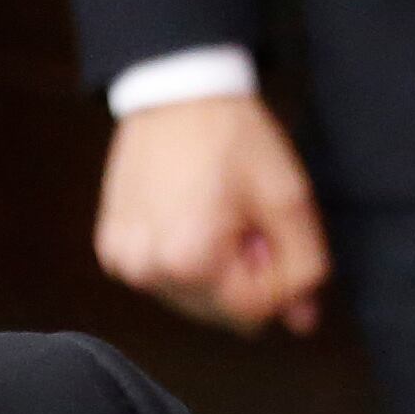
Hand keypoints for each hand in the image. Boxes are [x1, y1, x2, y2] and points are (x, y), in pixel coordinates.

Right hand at [95, 93, 329, 335]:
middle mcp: (147, 270)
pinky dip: (181, 260)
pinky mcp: (111, 249)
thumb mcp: (287, 197)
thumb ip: (303, 265)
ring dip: (213, 272)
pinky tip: (188, 217)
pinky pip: (160, 276)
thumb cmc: (231, 137)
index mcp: (189, 260)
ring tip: (215, 216)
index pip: (253, 311)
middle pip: (219, 312)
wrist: (176, 91)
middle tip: (244, 220)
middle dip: (243, 276)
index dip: (275, 276)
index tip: (269, 232)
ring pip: (191, 299)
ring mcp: (123, 262)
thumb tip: (302, 322)